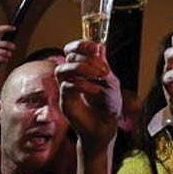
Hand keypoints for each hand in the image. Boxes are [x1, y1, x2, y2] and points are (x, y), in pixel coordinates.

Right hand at [0, 24, 15, 74]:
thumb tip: (11, 41)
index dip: (6, 27)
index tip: (14, 28)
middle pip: (2, 43)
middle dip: (9, 45)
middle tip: (14, 47)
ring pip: (1, 52)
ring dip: (7, 54)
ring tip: (9, 55)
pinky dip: (3, 59)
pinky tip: (5, 60)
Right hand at [56, 40, 120, 156]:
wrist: (106, 128)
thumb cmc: (109, 105)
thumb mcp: (111, 83)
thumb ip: (102, 66)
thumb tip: (100, 46)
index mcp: (83, 69)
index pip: (74, 50)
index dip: (81, 45)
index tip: (95, 47)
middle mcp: (72, 77)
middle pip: (68, 57)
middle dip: (86, 59)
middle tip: (104, 69)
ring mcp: (66, 89)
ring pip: (62, 69)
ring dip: (81, 68)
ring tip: (99, 75)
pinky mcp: (65, 102)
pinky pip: (67, 86)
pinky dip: (84, 85)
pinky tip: (97, 90)